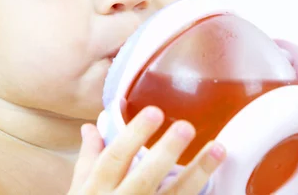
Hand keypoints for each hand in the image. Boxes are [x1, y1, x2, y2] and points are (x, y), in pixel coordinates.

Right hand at [68, 106, 225, 194]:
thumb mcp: (79, 191)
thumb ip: (89, 159)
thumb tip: (91, 127)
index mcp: (96, 191)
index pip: (114, 159)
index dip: (134, 136)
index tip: (155, 111)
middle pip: (145, 179)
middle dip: (166, 152)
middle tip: (187, 126)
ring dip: (197, 173)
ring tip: (218, 149)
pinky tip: (218, 183)